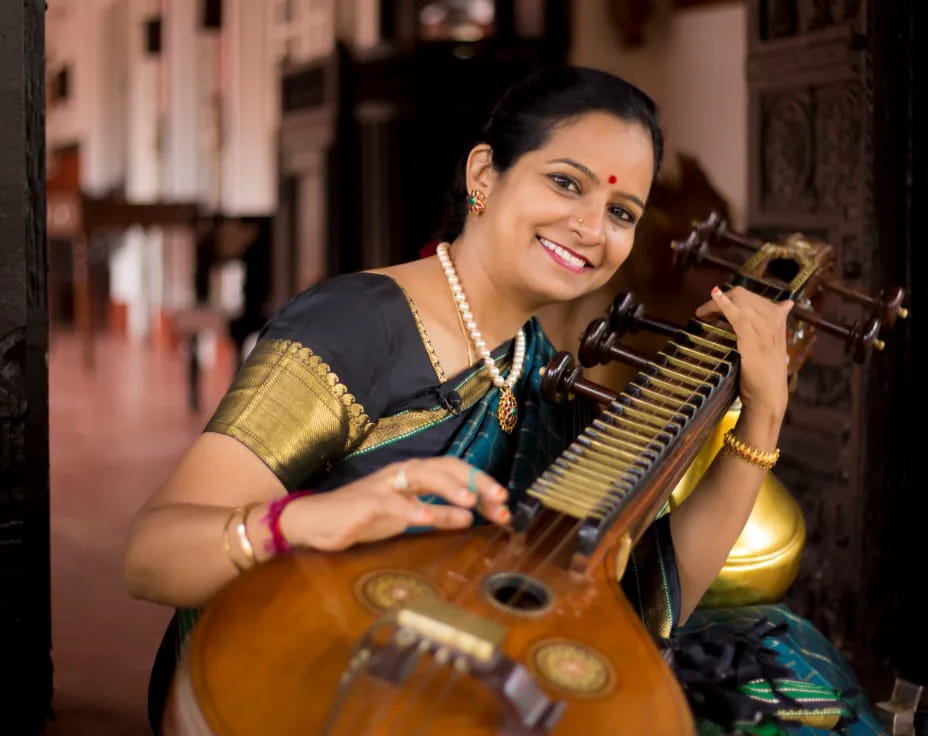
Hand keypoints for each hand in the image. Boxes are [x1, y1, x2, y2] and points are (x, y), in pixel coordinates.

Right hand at [278, 457, 509, 551]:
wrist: (312, 522)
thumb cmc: (361, 518)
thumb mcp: (406, 520)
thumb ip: (437, 516)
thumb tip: (470, 518)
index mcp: (412, 476)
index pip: (453, 471)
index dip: (480, 483)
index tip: (504, 503)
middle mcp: (400, 474)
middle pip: (443, 466)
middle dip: (473, 480)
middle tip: (500, 499)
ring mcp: (382, 486)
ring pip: (420, 477)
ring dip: (448, 487)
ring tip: (471, 502)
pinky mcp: (364, 503)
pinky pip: (391, 504)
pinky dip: (410, 509)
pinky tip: (428, 518)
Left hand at [694, 285, 792, 420]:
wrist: (769, 395)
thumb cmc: (767, 373)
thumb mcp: (771, 346)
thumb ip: (771, 327)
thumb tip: (785, 304)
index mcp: (778, 320)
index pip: (753, 297)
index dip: (733, 297)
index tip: (717, 302)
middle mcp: (773, 321)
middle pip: (744, 296)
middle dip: (722, 298)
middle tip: (705, 311)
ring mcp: (764, 330)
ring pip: (740, 302)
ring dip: (716, 304)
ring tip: (702, 312)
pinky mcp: (753, 340)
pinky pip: (737, 316)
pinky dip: (724, 303)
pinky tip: (715, 294)